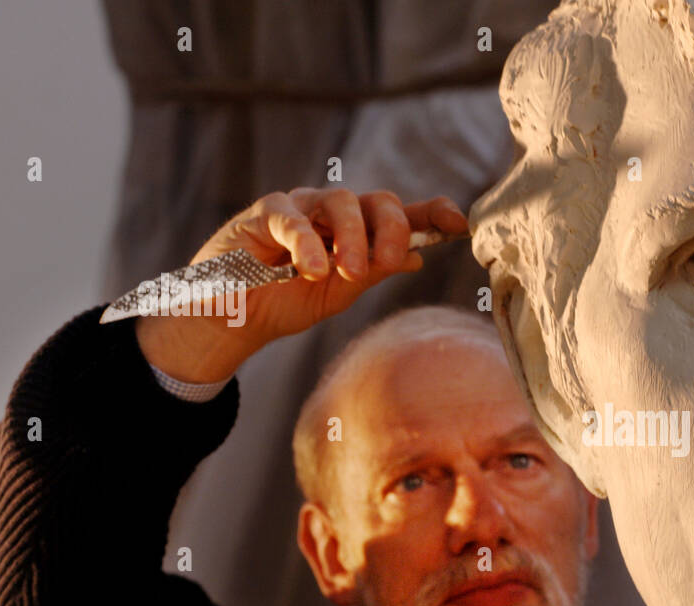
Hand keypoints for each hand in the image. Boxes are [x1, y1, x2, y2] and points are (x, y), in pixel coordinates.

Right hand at [135, 189, 467, 382]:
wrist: (234, 318)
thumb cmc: (287, 301)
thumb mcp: (339, 292)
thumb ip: (373, 272)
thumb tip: (416, 259)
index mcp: (358, 231)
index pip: (402, 213)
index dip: (432, 213)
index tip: (458, 225)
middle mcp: (334, 212)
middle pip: (379, 200)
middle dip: (391, 231)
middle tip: (382, 264)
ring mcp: (300, 207)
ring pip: (342, 201)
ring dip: (353, 236)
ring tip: (347, 271)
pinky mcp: (264, 214)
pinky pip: (292, 216)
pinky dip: (308, 243)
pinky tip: (313, 270)